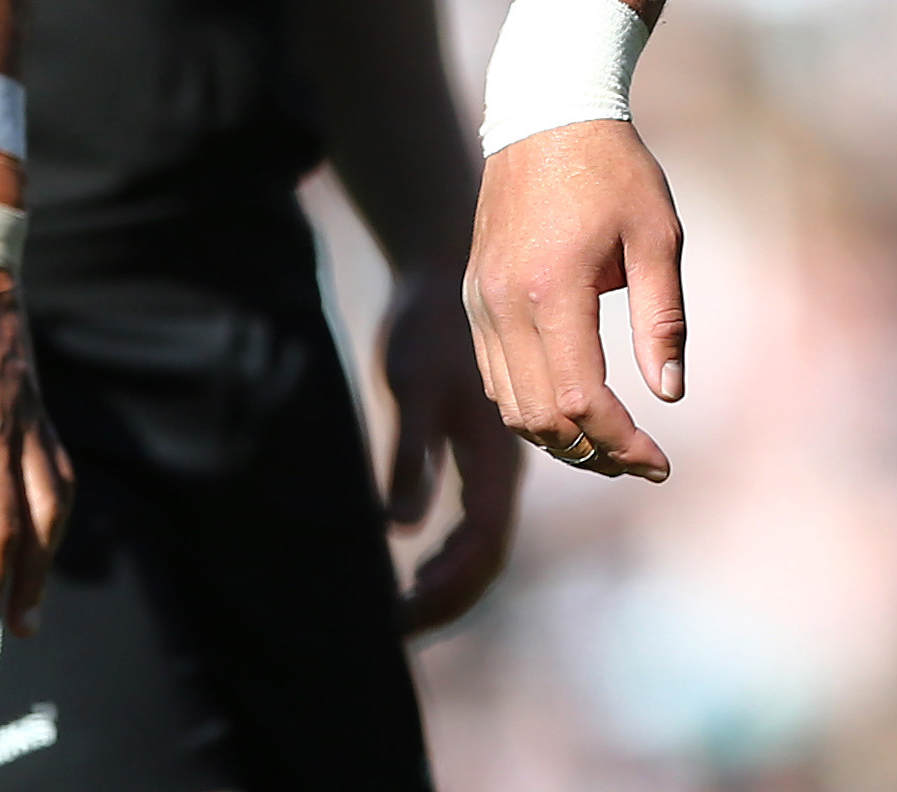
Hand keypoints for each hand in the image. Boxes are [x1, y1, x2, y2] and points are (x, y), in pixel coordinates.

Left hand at [374, 260, 523, 628]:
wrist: (443, 267)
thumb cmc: (425, 324)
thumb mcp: (413, 385)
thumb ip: (409, 453)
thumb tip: (397, 525)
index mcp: (493, 453)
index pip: (478, 546)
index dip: (443, 590)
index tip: (397, 617)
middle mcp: (503, 461)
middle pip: (487, 554)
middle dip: (448, 598)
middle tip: (393, 629)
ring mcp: (494, 455)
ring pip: (484, 538)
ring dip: (451, 579)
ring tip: (406, 607)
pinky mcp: (479, 444)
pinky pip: (475, 514)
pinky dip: (452, 548)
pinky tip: (421, 554)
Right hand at [467, 123, 684, 482]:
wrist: (546, 115)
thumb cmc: (615, 170)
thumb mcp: (659, 236)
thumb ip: (664, 318)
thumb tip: (669, 393)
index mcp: (553, 289)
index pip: (578, 400)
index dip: (621, 442)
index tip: (660, 460)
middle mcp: (504, 305)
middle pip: (538, 419)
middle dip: (593, 453)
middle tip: (642, 459)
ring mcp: (480, 303)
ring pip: (509, 406)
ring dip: (559, 438)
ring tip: (613, 442)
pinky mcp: (473, 298)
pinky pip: (495, 376)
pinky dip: (530, 406)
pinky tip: (571, 406)